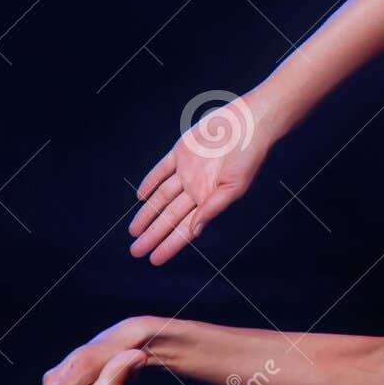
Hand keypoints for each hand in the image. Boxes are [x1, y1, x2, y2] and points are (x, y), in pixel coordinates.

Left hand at [130, 95, 271, 264]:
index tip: (155, 260)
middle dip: (153, 235)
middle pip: (169, 217)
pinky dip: (150, 182)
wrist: (249, 124)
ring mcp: (188, 171)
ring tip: (134, 232)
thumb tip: (195, 231)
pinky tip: (141, 197)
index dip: (169, 245)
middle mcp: (197, 189)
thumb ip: (212, 208)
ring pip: (161, 198)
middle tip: (136, 252)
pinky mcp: (182, 152)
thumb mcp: (233, 188)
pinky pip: (161, 170)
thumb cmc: (248, 157)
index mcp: (210, 200)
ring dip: (147, 214)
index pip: (185, 229)